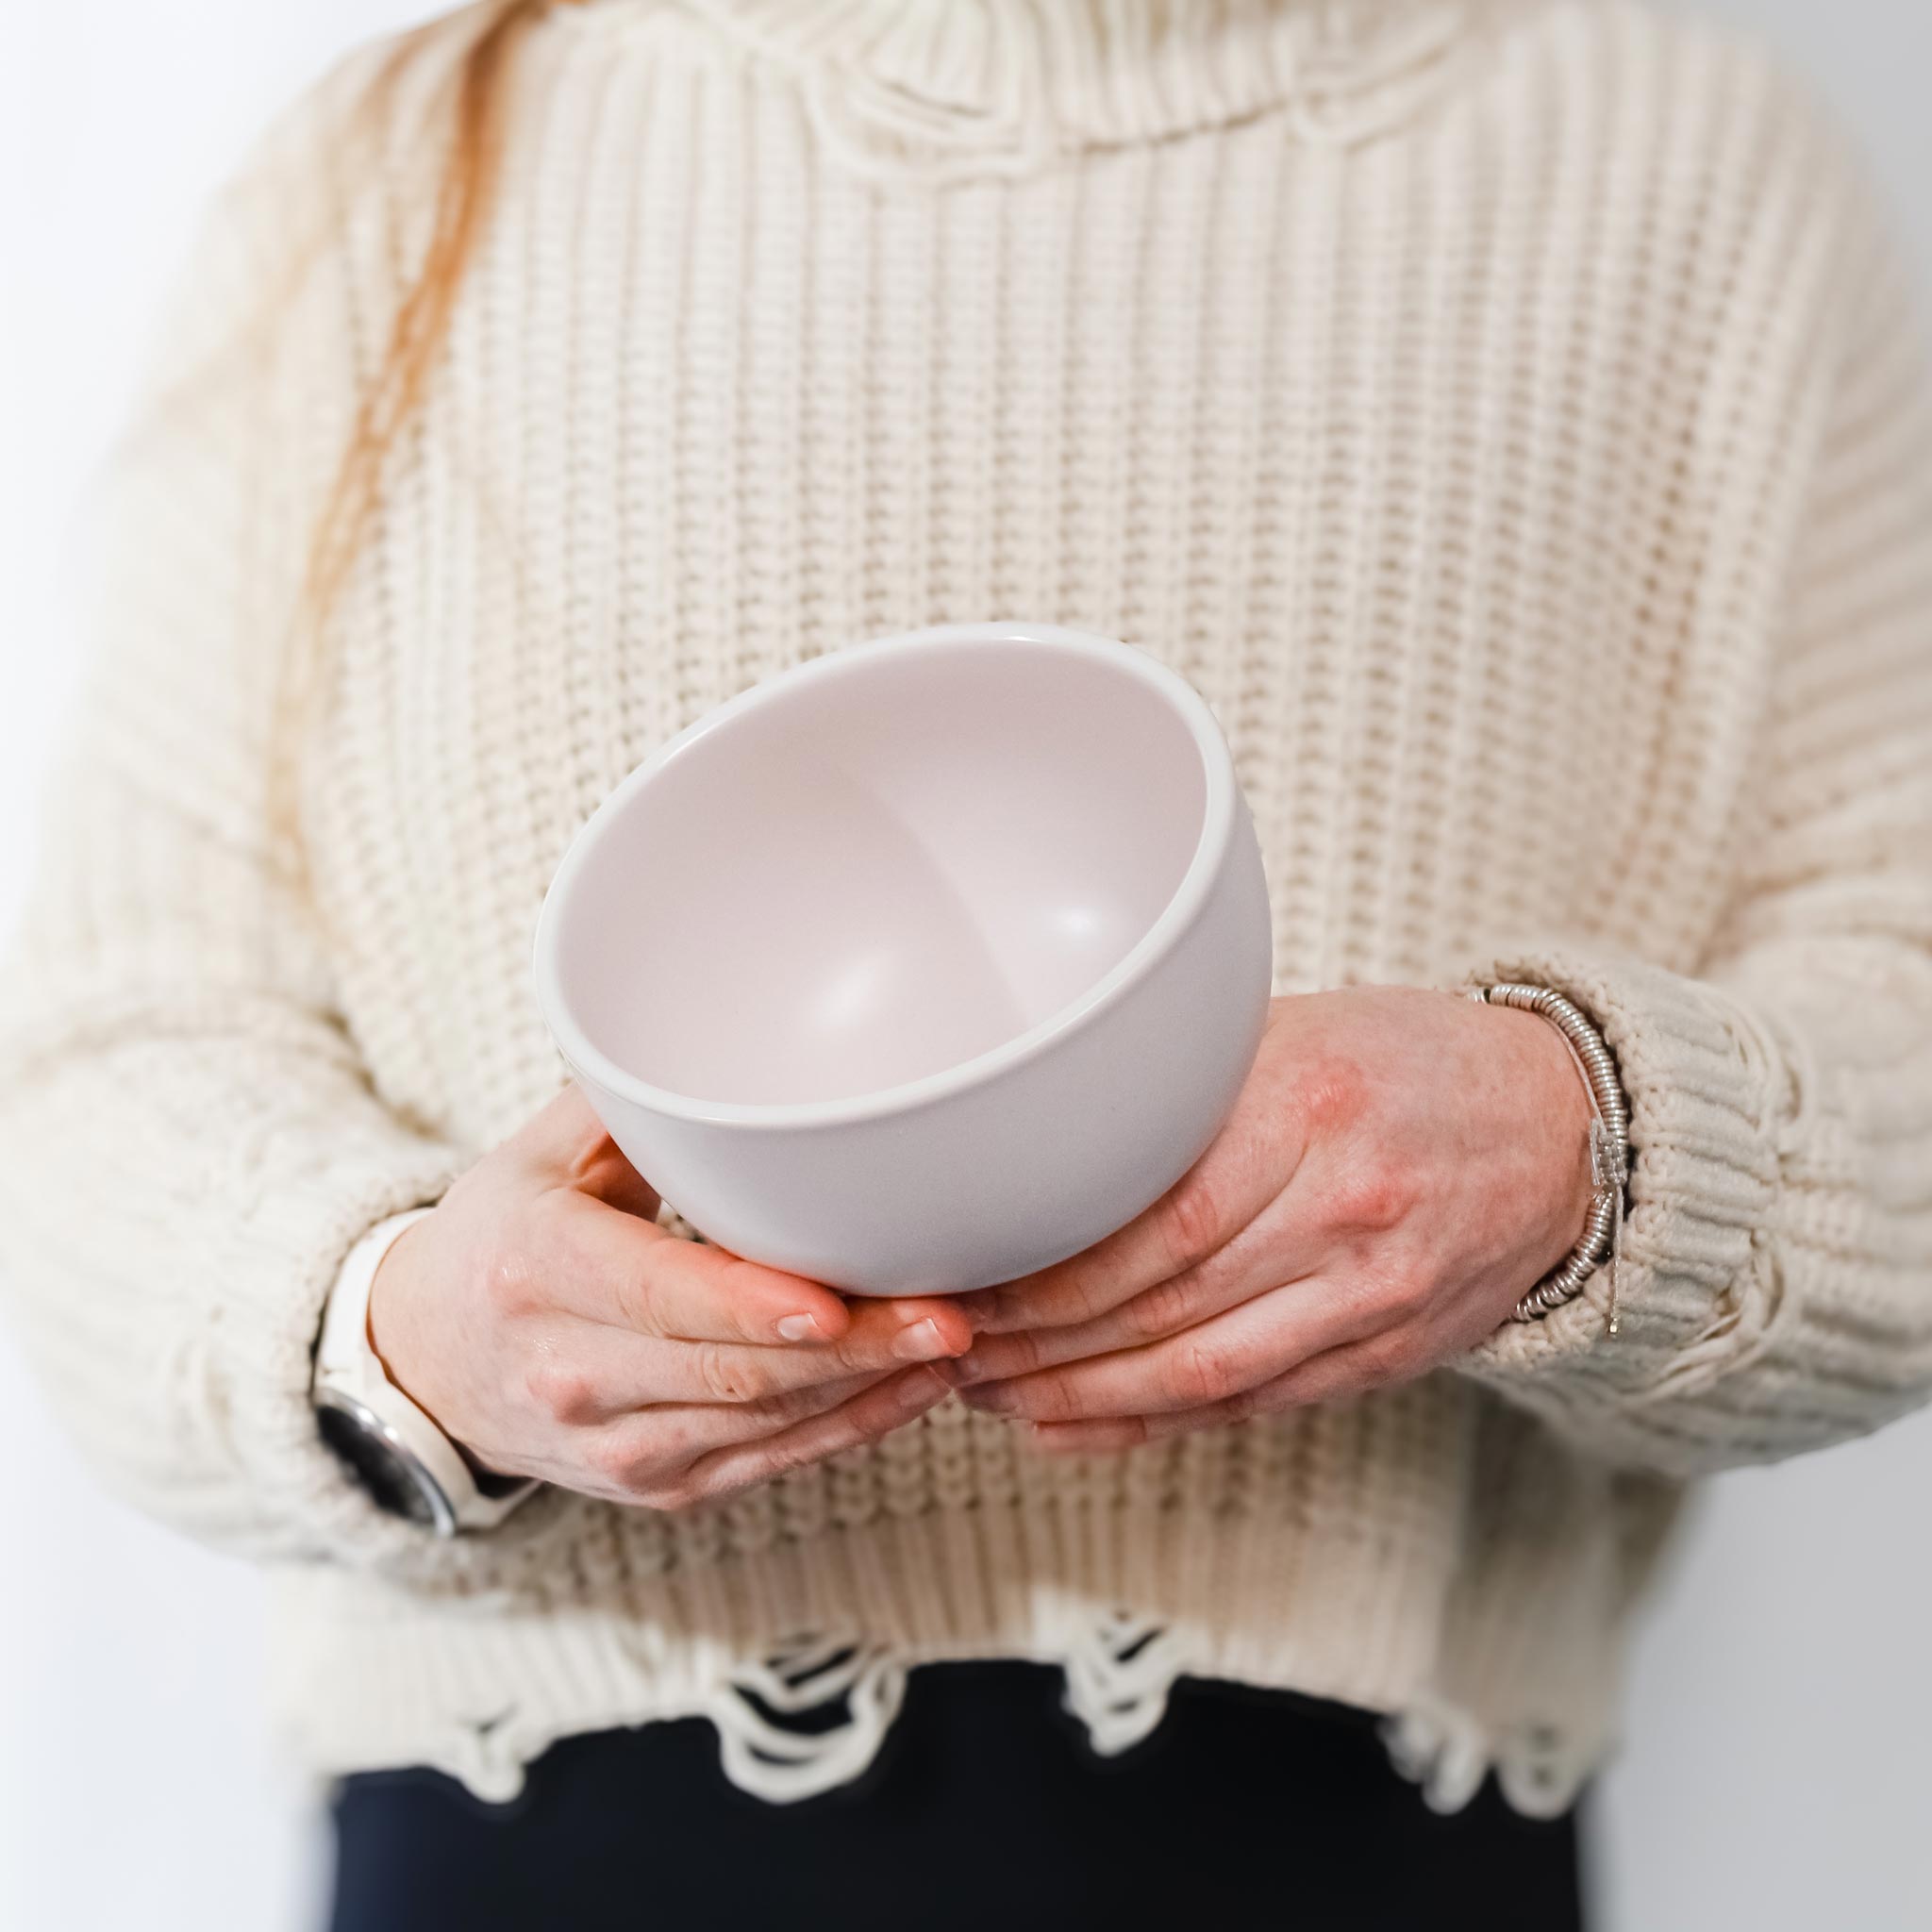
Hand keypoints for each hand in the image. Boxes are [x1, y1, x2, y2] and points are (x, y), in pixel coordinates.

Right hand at [369, 1087, 972, 1509]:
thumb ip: (631, 1102)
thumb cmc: (503, 1235)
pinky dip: (848, 1428)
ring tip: (956, 1343)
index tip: (831, 1298)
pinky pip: (767, 1464)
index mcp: (537, 1271)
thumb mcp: (538, 1155)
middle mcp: (570, 1373)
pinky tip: (913, 1389)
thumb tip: (727, 1024)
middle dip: (852, 1351)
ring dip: (868, 1390)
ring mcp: (613, 1446)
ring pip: (761, 1425)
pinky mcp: (658, 1486)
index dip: (747, 1304)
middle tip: (951, 1318)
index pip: (656, 1296)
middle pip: (731, 1373)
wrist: (428, 1362)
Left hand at [942, 988, 1594, 1449]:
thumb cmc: (1412, 1062)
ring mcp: (1375, 1293)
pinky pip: (1255, 1405)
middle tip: (951, 1352)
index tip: (970, 1280)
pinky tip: (1079, 1426)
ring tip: (994, 1398)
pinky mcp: (1390, 1352)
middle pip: (1165, 1302)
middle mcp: (1347, 1208)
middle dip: (1041, 1343)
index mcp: (1311, 1105)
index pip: (1155, 1216)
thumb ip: (1189, 1092)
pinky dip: (1156, 1423)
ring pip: (1202, 1371)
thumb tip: (1049, 1148)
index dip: (1051, 1270)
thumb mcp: (1299, 1033)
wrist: (1566, 1128)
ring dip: (1082, 1397)